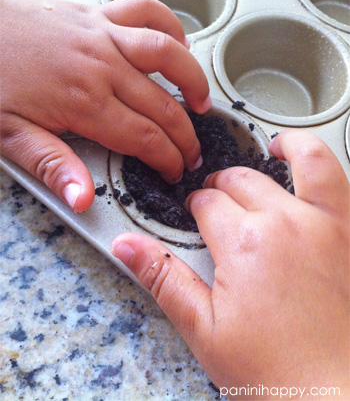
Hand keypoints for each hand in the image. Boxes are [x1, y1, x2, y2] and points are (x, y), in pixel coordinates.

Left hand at [0, 0, 209, 211]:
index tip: (175, 170)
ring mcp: (104, 35)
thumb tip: (82, 198)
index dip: (167, 159)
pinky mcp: (99, 14)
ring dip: (193, 79)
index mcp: (84, 102)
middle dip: (186, 136)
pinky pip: (146, 11)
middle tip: (192, 153)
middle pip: (163, 106)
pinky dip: (170, 24)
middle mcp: (102, 67)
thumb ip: (52, 166)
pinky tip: (178, 43)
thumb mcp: (11, 135)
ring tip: (203, 103)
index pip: (145, 138)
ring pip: (168, 54)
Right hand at [111, 130, 349, 399]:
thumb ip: (162, 277)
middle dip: (220, 187)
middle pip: (240, 183)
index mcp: (244, 243)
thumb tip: (125, 245)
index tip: (195, 217)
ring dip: (282, 147)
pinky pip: (337, 178)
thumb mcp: (204, 329)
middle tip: (215, 202)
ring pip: (299, 161)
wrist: (335, 397)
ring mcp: (325, 223)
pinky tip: (308, 165)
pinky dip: (320, 159)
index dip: (195, 208)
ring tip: (271, 147)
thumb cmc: (274, 371)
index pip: (206, 205)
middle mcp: (285, 223)